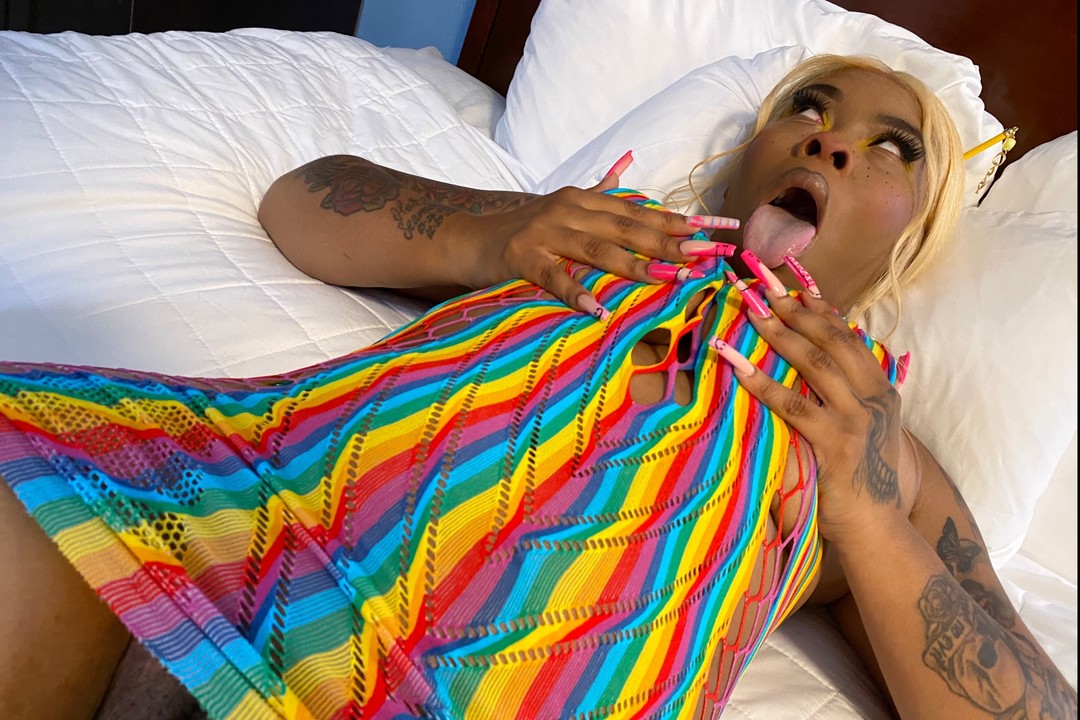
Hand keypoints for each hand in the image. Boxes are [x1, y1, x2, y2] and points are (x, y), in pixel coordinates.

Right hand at [451, 151, 737, 317]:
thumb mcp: (564, 205)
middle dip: (669, 242)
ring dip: (634, 264)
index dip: (678, 222)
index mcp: (584, 199)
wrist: (470, 237)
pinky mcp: (523, 258)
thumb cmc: (523, 228)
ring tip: (667, 278)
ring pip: (597, 248)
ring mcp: (545, 233)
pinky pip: (554, 277)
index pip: (640, 211)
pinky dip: (576, 293)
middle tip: (705, 255)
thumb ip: (600, 188)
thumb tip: (627, 162)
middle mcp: (569, 211)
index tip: (714, 231)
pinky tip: (597, 309)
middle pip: (627, 227)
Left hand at [712, 252, 914, 545]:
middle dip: (795, 307)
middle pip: (831, 339)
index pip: (848, 336)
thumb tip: (814, 370)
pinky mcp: (836, 443)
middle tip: (761, 283)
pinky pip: (792, 405)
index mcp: (882, 390)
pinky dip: (761, 382)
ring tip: (748, 309)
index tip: (792, 281)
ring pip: (813, 363)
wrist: (880, 530)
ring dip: (778, 333)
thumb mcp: (866, 433)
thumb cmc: (863, 483)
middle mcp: (874, 397)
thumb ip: (848, 400)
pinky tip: (735, 365)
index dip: (819, 306)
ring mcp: (857, 419)